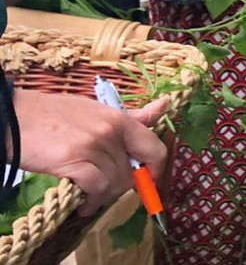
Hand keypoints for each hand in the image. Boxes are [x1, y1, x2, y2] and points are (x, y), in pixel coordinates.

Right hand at [12, 89, 168, 215]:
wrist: (18, 117)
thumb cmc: (56, 114)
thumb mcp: (98, 110)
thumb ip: (131, 117)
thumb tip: (165, 104)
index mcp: (120, 119)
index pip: (154, 147)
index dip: (155, 169)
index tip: (148, 181)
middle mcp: (111, 132)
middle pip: (132, 172)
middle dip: (121, 186)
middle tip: (104, 187)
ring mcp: (93, 147)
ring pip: (114, 183)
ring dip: (103, 196)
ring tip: (90, 195)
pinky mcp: (73, 162)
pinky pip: (96, 189)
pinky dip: (91, 202)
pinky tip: (82, 203)